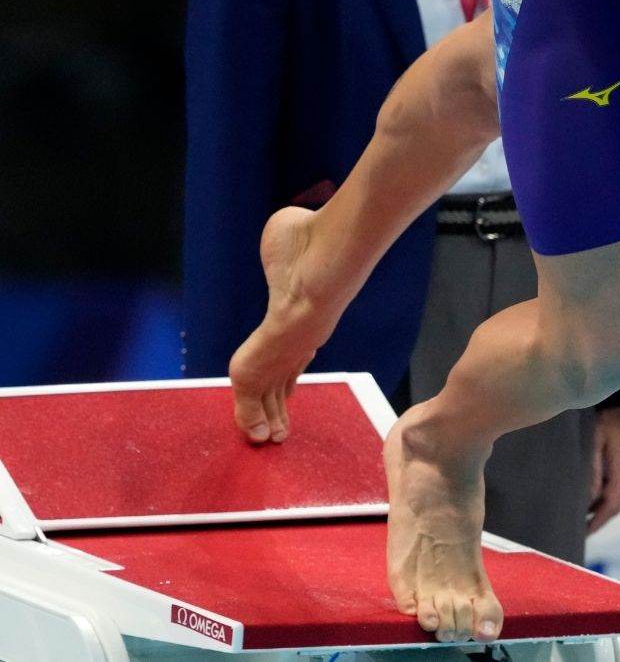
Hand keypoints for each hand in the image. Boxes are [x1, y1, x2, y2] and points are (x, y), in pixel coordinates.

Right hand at [229, 207, 341, 443]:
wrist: (320, 263)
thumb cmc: (305, 242)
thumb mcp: (284, 239)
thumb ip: (285, 248)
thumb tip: (292, 229)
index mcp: (298, 314)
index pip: (289, 355)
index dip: (283, 375)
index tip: (278, 393)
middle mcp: (296, 340)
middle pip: (282, 381)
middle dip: (276, 406)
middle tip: (273, 431)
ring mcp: (284, 355)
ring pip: (270, 394)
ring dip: (265, 417)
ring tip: (266, 439)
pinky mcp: (265, 365)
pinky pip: (251, 401)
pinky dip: (249, 418)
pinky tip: (253, 433)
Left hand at [588, 407, 619, 533]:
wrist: (618, 399)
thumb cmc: (600, 418)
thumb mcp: (592, 444)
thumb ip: (592, 472)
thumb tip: (588, 500)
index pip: (613, 503)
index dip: (599, 520)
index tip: (585, 533)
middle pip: (618, 503)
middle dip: (601, 519)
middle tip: (582, 532)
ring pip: (619, 496)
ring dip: (603, 509)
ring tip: (584, 519)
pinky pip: (619, 486)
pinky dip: (606, 497)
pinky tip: (592, 499)